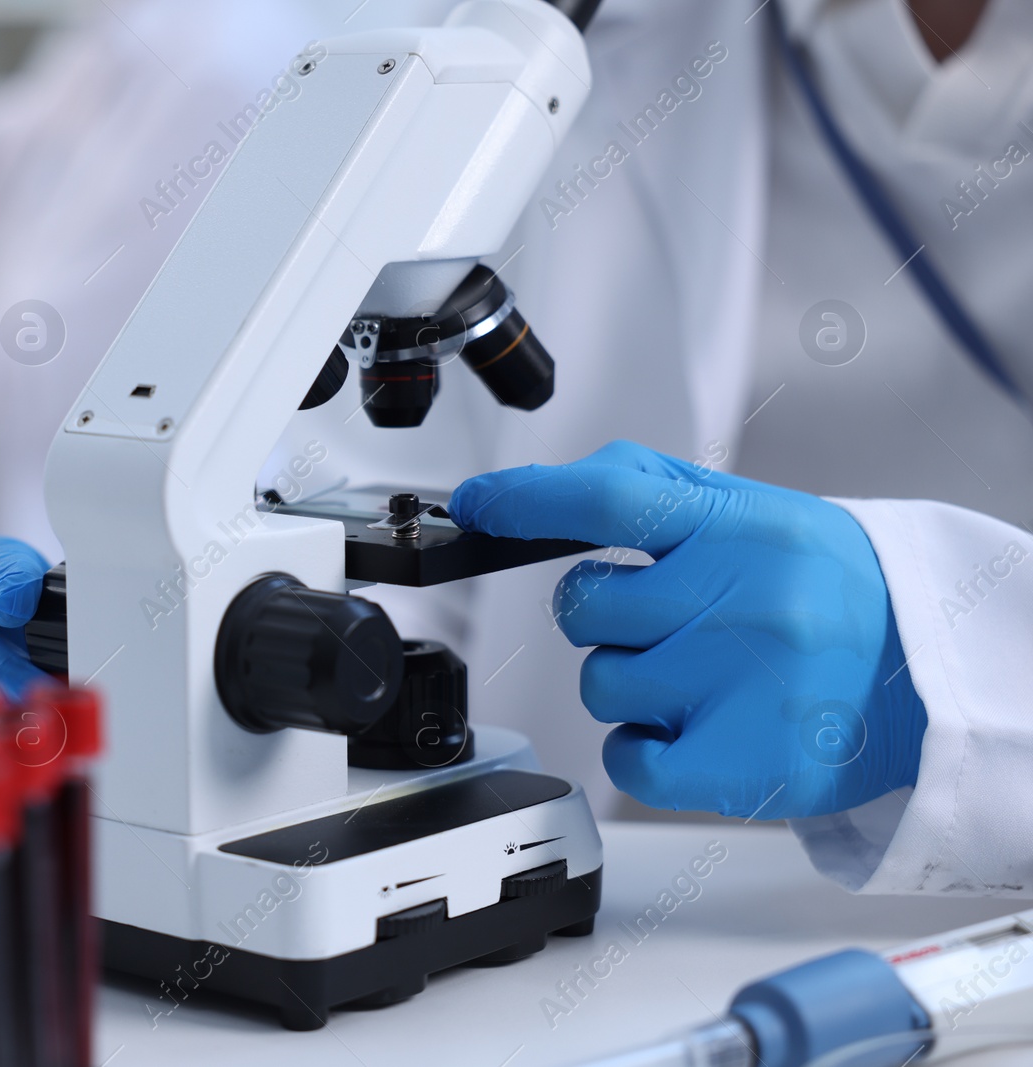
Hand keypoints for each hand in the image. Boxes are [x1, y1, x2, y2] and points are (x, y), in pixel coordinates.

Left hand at [449, 441, 927, 819]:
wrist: (922, 677)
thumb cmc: (822, 592)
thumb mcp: (753, 514)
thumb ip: (650, 493)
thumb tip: (538, 494)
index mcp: (741, 530)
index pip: (611, 501)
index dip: (528, 501)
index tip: (477, 506)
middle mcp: (742, 603)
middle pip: (584, 607)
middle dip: (604, 615)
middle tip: (667, 619)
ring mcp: (740, 687)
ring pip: (600, 682)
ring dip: (629, 681)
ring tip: (700, 674)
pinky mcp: (739, 766)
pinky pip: (625, 758)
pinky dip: (641, 747)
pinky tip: (691, 726)